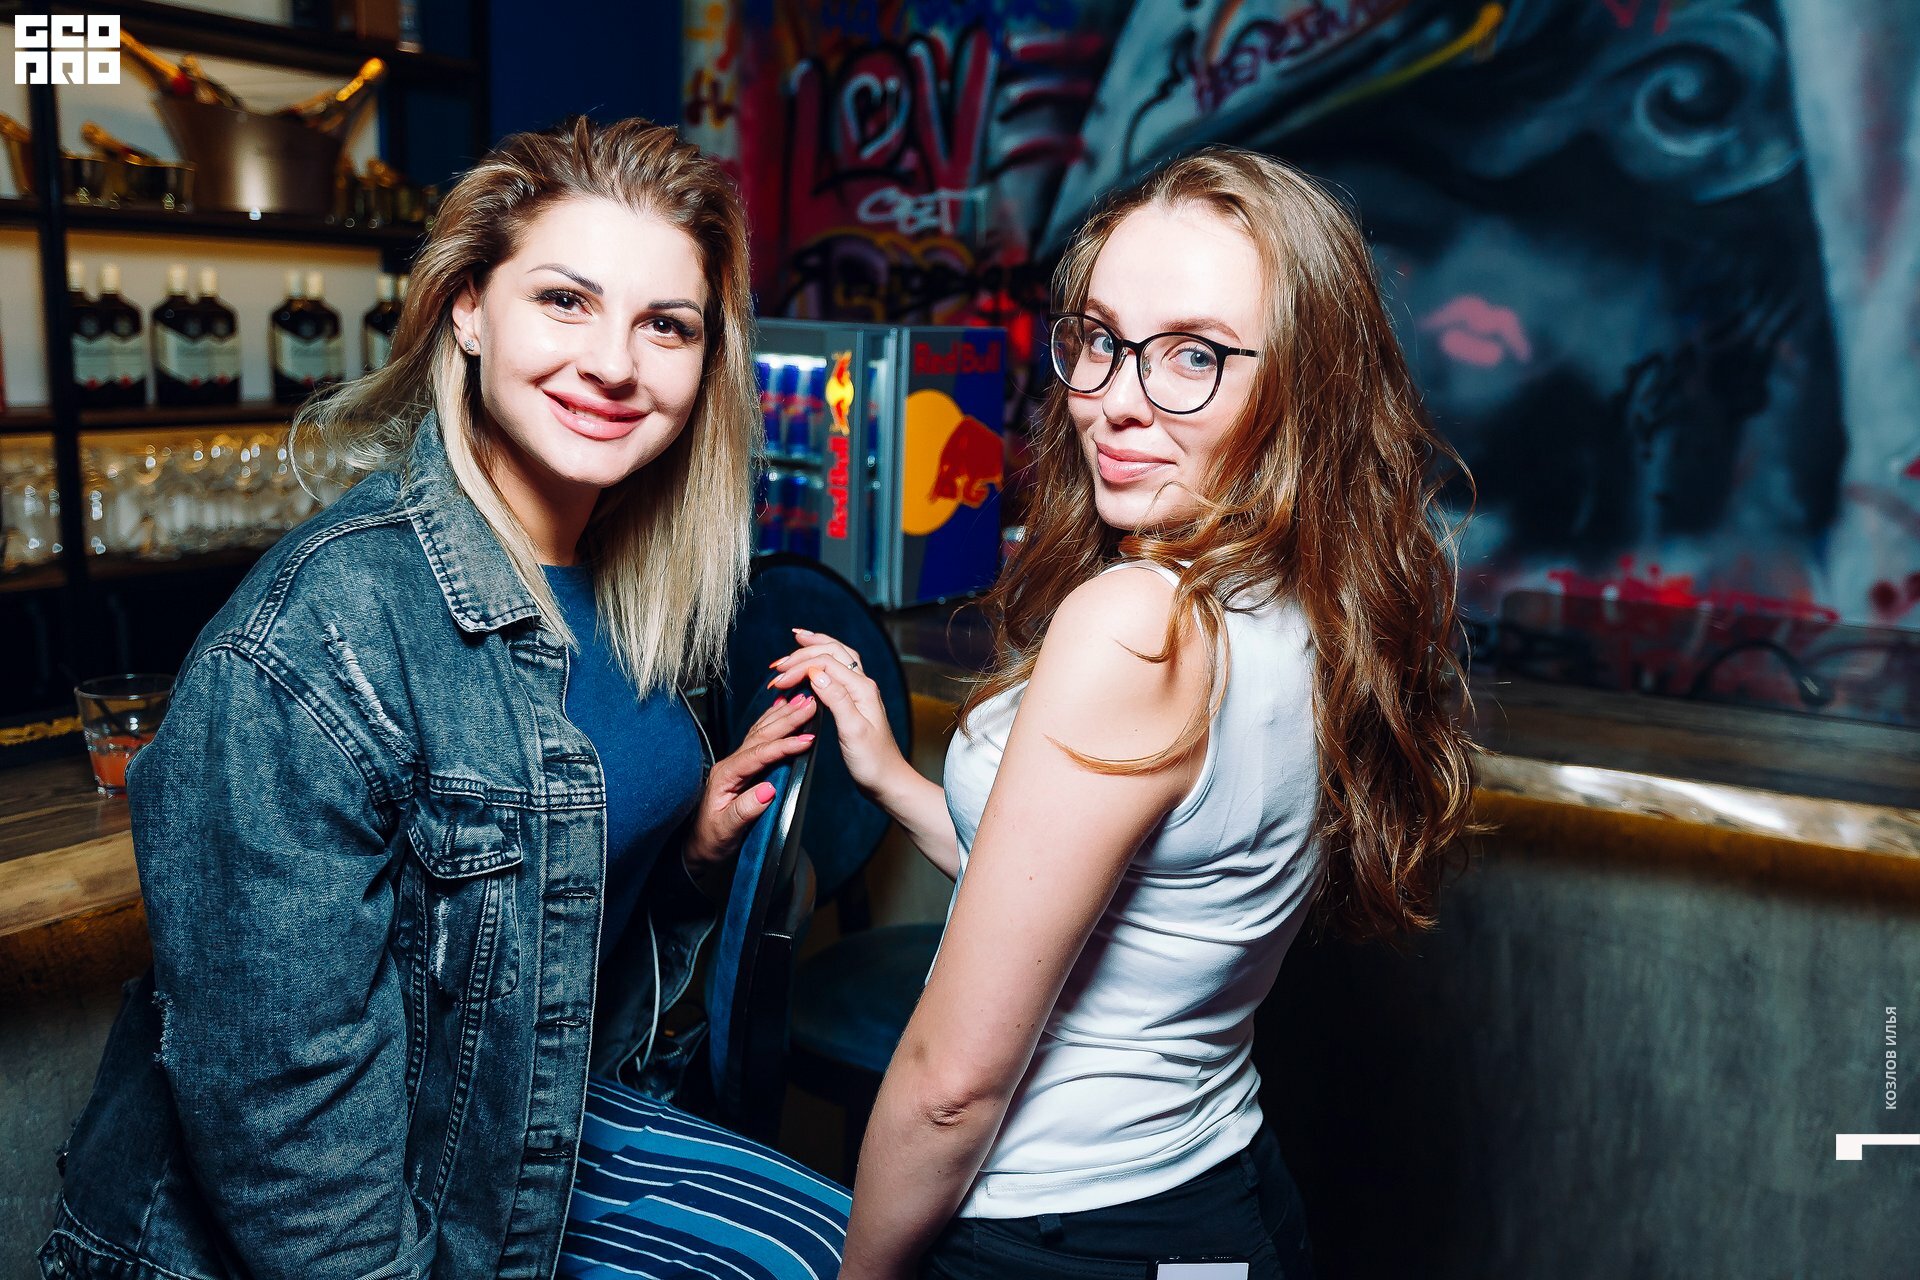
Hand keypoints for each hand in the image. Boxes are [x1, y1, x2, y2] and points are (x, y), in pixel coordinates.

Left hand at [683, 693, 817, 874]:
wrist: (697, 847)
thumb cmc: (710, 840)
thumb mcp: (726, 830)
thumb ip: (745, 810)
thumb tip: (769, 790)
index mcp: (726, 775)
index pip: (759, 754)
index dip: (784, 746)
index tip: (807, 739)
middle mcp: (730, 764)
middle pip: (762, 735)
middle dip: (788, 718)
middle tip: (811, 704)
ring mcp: (736, 763)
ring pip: (761, 731)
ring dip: (783, 714)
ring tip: (804, 700)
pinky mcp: (742, 767)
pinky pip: (759, 737)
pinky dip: (772, 720)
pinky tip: (781, 708)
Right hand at [768, 628, 908, 798]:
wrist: (888, 780)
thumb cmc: (873, 761)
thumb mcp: (853, 731)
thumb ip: (836, 699)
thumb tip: (816, 672)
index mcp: (862, 688)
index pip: (826, 663)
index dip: (799, 667)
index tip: (777, 682)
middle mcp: (863, 685)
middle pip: (833, 652)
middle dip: (804, 652)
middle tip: (778, 664)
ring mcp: (860, 692)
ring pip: (838, 657)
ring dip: (816, 648)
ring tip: (797, 639)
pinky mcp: (854, 702)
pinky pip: (838, 671)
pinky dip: (822, 660)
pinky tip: (813, 664)